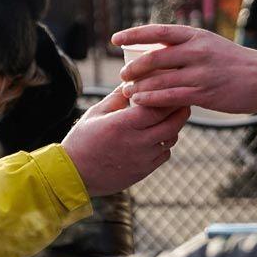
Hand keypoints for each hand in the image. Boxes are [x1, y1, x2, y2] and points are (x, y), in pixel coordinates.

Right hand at [61, 87, 188, 195]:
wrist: (75, 175)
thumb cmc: (82, 140)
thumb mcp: (96, 113)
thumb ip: (117, 97)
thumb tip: (133, 81)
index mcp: (121, 124)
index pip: (156, 107)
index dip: (168, 97)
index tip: (173, 88)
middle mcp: (135, 142)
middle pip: (171, 124)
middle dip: (180, 110)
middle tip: (182, 101)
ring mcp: (141, 159)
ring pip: (171, 139)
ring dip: (173, 127)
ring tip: (168, 117)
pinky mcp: (143, 171)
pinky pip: (164, 154)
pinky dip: (165, 143)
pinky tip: (158, 136)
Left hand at [113, 24, 256, 113]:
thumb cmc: (235, 64)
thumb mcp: (210, 45)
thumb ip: (186, 47)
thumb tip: (157, 51)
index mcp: (196, 35)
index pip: (158, 31)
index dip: (134, 34)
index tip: (115, 39)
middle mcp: (196, 51)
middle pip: (154, 57)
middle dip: (133, 67)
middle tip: (123, 74)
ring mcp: (200, 72)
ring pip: (159, 79)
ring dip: (139, 86)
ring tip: (127, 91)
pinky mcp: (204, 93)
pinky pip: (169, 96)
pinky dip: (151, 99)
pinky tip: (140, 102)